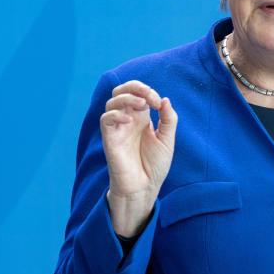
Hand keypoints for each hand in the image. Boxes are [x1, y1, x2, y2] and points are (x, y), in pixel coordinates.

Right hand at [100, 80, 177, 237]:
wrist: (144, 187)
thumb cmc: (155, 166)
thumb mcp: (167, 139)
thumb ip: (168, 119)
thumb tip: (165, 99)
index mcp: (142, 118)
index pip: (139, 93)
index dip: (148, 91)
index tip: (159, 103)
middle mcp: (128, 119)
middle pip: (122, 91)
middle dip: (134, 87)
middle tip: (148, 98)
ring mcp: (118, 128)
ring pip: (112, 101)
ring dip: (126, 97)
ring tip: (141, 106)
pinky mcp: (110, 138)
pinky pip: (105, 118)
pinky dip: (115, 113)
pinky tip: (128, 120)